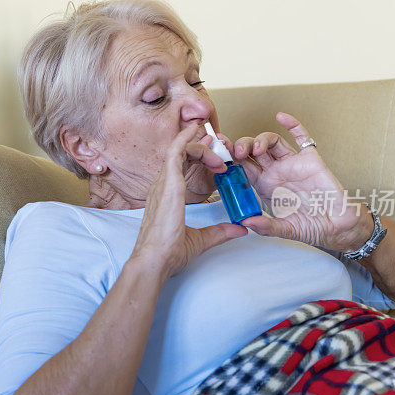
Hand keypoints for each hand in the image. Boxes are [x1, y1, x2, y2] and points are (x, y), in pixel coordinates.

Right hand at [131, 123, 247, 278]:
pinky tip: (199, 133)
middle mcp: (162, 186)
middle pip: (181, 155)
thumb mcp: (200, 239)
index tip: (219, 163)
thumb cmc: (168, 253)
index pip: (182, 168)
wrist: (156, 261)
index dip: (200, 159)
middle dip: (203, 149)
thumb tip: (238, 228)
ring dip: (201, 147)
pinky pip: (176, 152)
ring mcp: (164, 183)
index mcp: (167, 197)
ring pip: (180, 150)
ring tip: (219, 150)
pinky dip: (187, 139)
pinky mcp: (168, 184)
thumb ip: (219, 231)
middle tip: (222, 150)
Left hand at [229, 112, 373, 251]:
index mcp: (264, 186)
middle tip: (236, 152)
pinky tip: (281, 117)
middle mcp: (275, 172)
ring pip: (272, 142)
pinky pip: (302, 137)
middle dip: (241, 147)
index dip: (231, 160)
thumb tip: (247, 222)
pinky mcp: (311, 159)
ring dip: (261, 140)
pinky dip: (292, 125)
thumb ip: (267, 227)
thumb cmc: (311, 227)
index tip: (220, 155)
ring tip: (257, 149)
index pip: (242, 168)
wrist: (337, 226)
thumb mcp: (285, 229)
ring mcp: (292, 164)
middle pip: (253, 151)